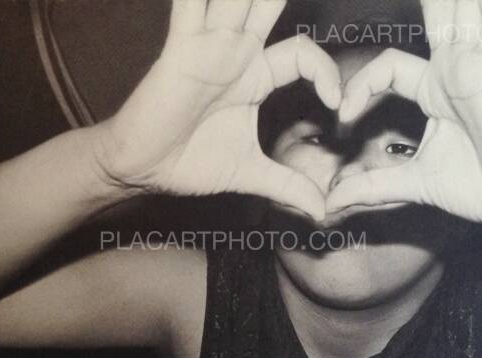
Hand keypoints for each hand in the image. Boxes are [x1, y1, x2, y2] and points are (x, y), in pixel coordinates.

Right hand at [96, 0, 341, 219]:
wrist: (143, 170)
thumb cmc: (189, 163)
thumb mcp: (250, 174)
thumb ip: (288, 185)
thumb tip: (322, 212)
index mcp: (255, 76)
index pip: (303, 53)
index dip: (326, 72)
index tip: (339, 106)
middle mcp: (235, 52)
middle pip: (269, 5)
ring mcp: (208, 46)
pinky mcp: (181, 49)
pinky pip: (190, 8)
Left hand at [327, 0, 481, 229]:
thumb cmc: (481, 187)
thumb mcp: (412, 184)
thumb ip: (371, 187)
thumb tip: (331, 204)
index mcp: (435, 90)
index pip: (387, 67)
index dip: (359, 87)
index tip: (342, 117)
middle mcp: (455, 69)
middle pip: (433, 17)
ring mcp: (476, 64)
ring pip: (459, 7)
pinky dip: (481, 0)